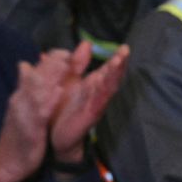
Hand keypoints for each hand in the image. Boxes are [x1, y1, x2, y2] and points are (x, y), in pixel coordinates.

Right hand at [0, 51, 74, 181]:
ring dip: (50, 77)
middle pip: (36, 76)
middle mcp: (21, 100)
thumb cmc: (19, 134)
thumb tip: (25, 65)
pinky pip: (39, 113)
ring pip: (36, 91)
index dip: (51, 60)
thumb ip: (25, 87)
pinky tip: (57, 93)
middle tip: (69, 52)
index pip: (35, 71)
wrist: (6, 163)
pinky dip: (48, 101)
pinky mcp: (30, 129)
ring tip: (65, 65)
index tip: (67, 52)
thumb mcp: (23, 108)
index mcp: (21, 94)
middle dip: (52, 64)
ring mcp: (24, 113)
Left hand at [49, 42, 130, 164]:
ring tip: (119, 62)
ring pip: (108, 88)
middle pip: (112, 77)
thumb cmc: (64, 109)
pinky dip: (102, 92)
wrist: (55, 138)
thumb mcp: (68, 81)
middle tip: (125, 51)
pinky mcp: (89, 115)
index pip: (108, 70)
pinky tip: (104, 83)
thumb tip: (87, 43)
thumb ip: (76, 63)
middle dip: (119, 65)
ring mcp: (95, 105)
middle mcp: (97, 94)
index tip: (124, 47)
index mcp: (93, 85)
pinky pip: (97, 102)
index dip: (117, 59)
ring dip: (114, 75)